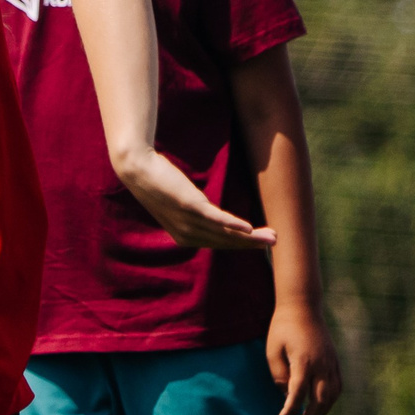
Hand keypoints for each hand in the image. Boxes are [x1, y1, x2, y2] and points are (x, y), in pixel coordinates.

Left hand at [112, 150, 275, 251]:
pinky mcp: (188, 205)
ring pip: (224, 232)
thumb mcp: (182, 204)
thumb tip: (217, 216)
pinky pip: (214, 218)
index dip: (243, 244)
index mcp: (185, 236)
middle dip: (252, 243)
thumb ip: (199, 214)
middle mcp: (186, 233)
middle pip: (226, 241)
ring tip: (271, 236)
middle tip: (275, 242)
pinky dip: (232, 224)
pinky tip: (249, 227)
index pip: (220, 244)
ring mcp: (187, 220)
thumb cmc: (162, 184)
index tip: (262, 243)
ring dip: (250, 236)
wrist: (139, 170)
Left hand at [265, 302, 342, 414]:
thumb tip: (286, 394)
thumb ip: (279, 375)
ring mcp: (331, 363)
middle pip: (321, 399)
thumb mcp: (272, 351)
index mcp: (304, 362)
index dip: (290, 409)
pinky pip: (337, 386)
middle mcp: (322, 364)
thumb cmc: (282, 329)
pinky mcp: (335, 361)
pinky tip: (319, 405)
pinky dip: (330, 399)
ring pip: (333, 395)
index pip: (298, 393)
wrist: (303, 308)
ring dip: (322, 411)